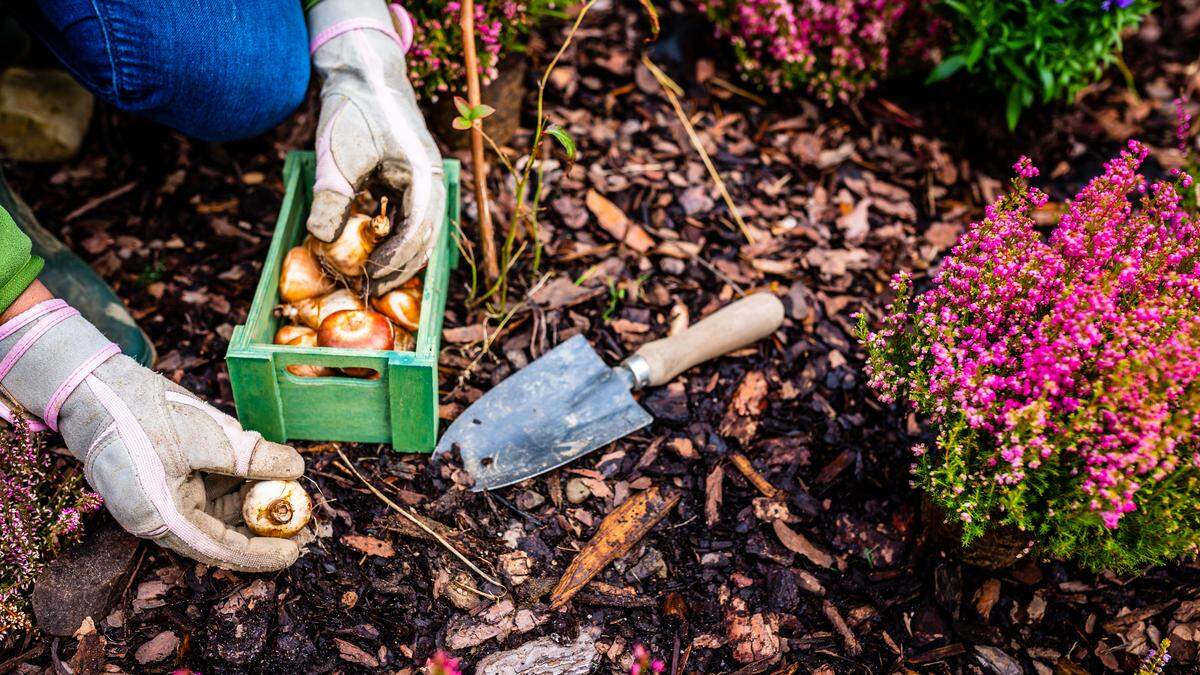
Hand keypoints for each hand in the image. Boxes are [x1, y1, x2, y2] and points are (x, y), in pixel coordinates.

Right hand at [0, 297, 304, 571]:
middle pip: (221, 534)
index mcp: (162, 519)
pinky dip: (237, 487)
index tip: (295, 552)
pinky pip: (208, 493)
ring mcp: (163, 498)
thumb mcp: (208, 435)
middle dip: (263, 531)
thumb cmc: (145, 414)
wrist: (96, 387)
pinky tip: (268, 476)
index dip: (260, 554)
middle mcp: (161, 517)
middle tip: (304, 527)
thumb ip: (252, 458)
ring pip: (218, 513)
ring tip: (293, 498)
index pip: (219, 549)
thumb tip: (296, 470)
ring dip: (253, 506)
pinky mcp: (167, 479)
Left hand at [306, 0, 445, 293]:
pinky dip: (396, 238)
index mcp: (423, 177)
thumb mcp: (337, 154)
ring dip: (400, 255)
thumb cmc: (354, 110)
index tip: (370, 278)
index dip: (395, 260)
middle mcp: (431, 182)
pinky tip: (375, 249)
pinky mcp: (412, 180)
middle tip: (371, 287)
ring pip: (421, 230)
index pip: (417, 231)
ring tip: (374, 275)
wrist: (362, 73)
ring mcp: (424, 181)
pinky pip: (410, 218)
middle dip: (401, 265)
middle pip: (425, 237)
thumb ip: (331, 196)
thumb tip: (321, 238)